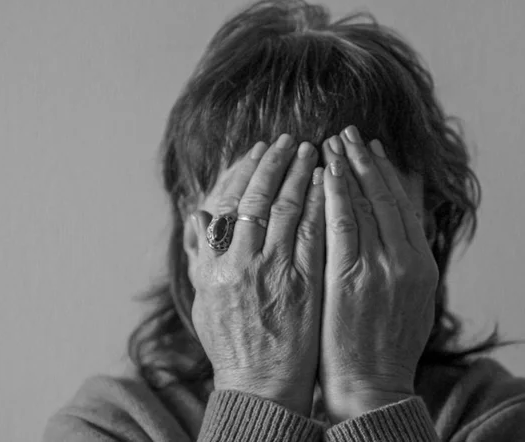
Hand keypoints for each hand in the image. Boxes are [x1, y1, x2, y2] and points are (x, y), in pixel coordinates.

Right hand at [188, 135, 324, 415]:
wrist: (260, 384)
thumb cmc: (232, 345)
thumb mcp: (203, 300)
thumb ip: (199, 256)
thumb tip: (196, 216)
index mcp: (211, 263)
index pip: (224, 202)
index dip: (241, 171)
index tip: (255, 150)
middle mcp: (237, 261)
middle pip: (254, 197)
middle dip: (271, 163)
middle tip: (286, 139)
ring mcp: (271, 270)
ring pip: (284, 207)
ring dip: (297, 173)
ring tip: (310, 150)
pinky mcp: (302, 280)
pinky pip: (312, 231)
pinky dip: (319, 202)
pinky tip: (328, 183)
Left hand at [319, 126, 438, 422]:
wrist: (373, 385)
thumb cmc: (385, 348)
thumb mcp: (412, 303)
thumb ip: (407, 264)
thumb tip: (401, 232)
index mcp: (424, 265)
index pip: (405, 206)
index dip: (389, 173)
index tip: (374, 149)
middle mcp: (408, 260)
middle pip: (386, 197)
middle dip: (366, 161)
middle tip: (350, 132)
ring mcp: (382, 267)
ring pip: (365, 204)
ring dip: (348, 169)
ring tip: (334, 142)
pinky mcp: (352, 277)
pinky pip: (342, 224)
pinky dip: (334, 195)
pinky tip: (324, 174)